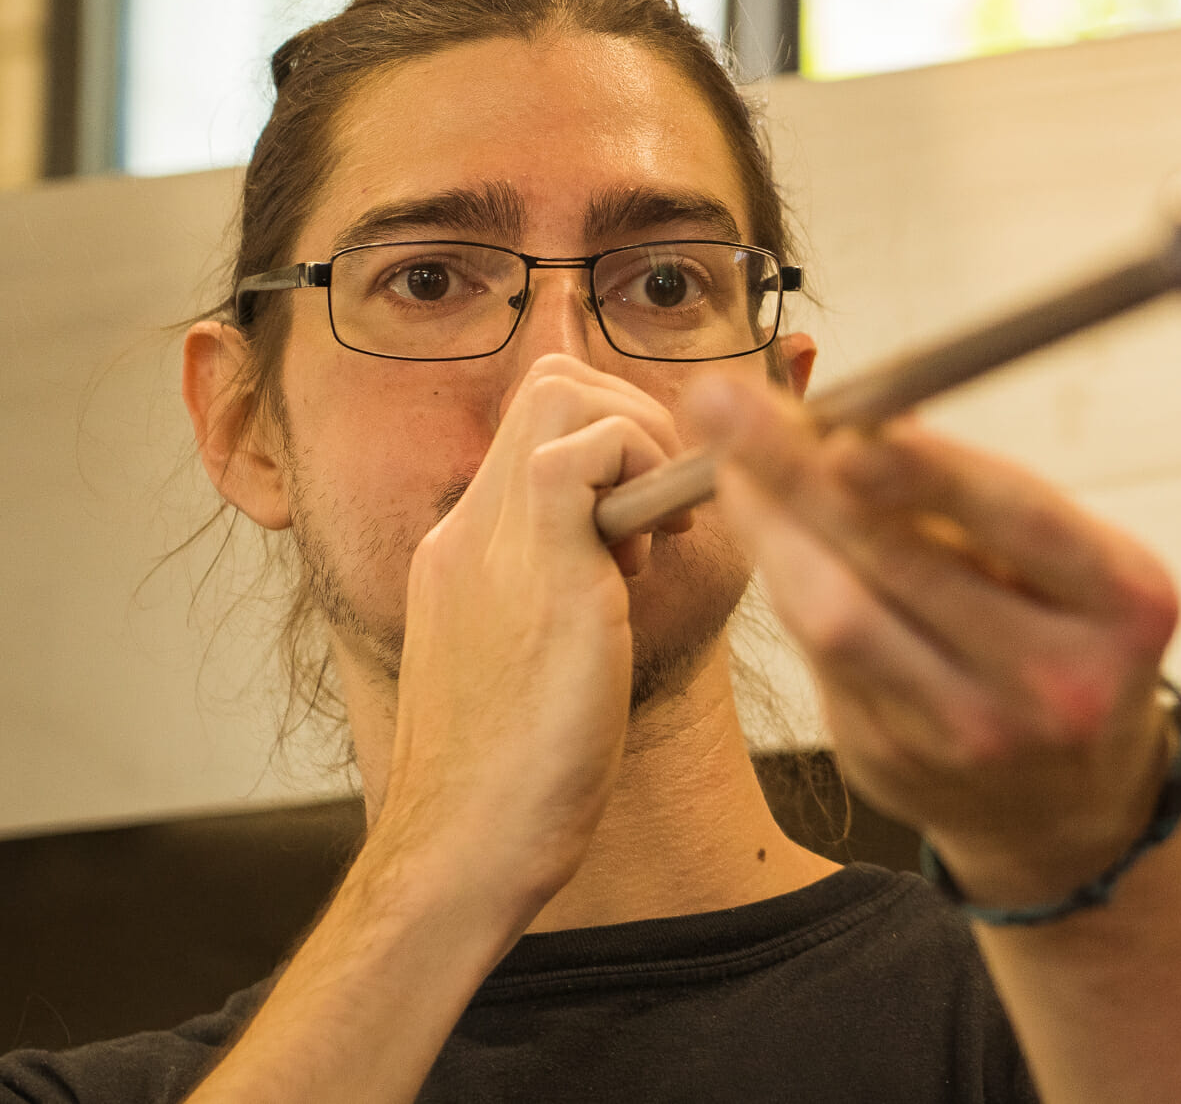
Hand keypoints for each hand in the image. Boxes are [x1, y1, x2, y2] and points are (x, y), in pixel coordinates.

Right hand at [375, 354, 691, 906]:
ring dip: (641, 438)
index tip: (650, 510)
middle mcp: (469, 530)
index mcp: (463, 552)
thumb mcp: (525, 668)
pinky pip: (588, 448)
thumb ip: (552, 603)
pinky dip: (642, 471)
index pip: (531, 425)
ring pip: (562, 394)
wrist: (465, 847)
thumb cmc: (511, 782)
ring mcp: (494, 540)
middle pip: (548, 386)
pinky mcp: (540, 566)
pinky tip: (652, 552)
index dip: (608, 434)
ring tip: (657, 532)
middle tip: (665, 510)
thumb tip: (614, 566)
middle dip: (634, 418)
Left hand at [690, 376, 1180, 907]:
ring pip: (840, 618)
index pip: (1020, 520)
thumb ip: (975, 497)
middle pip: (902, 564)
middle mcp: (1058, 682)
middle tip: (724, 403)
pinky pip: (819, 657)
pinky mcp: (897, 768)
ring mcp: (974, 737)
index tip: (843, 426)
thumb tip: (846, 414)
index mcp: (1126, 605)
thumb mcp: (1073, 563)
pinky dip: (785, 581)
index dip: (925, 470)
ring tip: (727, 460)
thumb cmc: (1061, 631)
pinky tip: (765, 530)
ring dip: (771, 527)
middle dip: (800, 473)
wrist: (1066, 803)